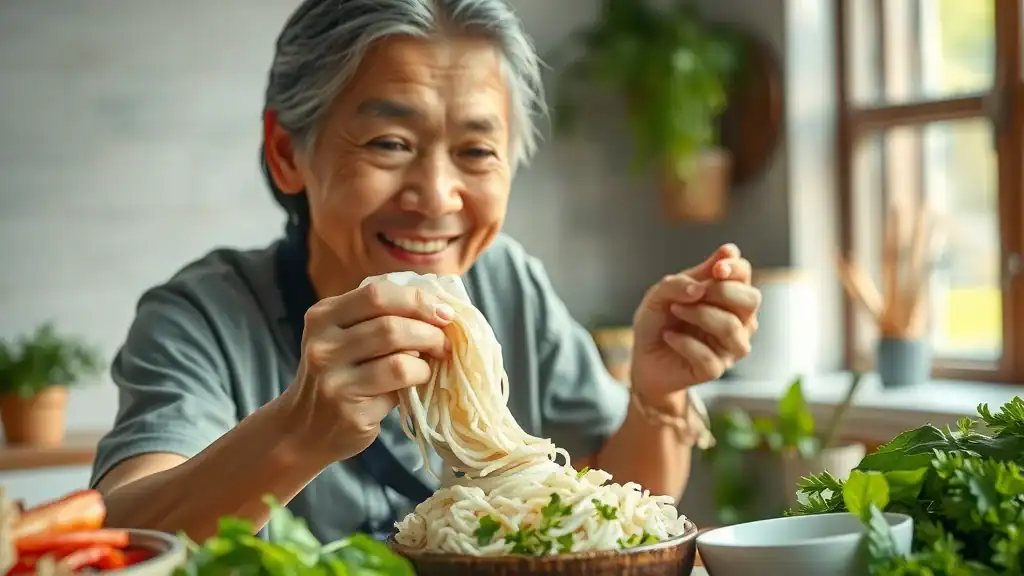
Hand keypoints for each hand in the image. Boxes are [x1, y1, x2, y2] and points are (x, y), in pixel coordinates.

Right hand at [279, 282, 453, 462]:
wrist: (303, 429)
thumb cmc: (339, 376)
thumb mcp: (344, 338)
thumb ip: (380, 319)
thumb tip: (439, 310)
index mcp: (323, 316)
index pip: (376, 293)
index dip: (417, 299)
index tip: (443, 311)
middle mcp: (323, 345)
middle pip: (390, 325)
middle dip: (429, 330)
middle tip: (446, 339)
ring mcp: (334, 380)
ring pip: (398, 357)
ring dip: (428, 355)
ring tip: (437, 358)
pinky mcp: (349, 410)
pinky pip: (398, 388)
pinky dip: (419, 378)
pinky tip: (419, 380)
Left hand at [631, 244, 760, 406]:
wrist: (642, 355)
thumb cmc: (658, 320)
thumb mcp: (659, 295)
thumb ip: (678, 283)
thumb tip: (700, 287)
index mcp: (727, 294)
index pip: (744, 274)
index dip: (735, 267)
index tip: (717, 268)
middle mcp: (737, 320)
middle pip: (751, 299)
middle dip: (722, 291)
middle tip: (691, 293)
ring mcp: (729, 346)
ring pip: (731, 327)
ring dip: (700, 314)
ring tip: (674, 310)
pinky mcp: (715, 369)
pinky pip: (708, 356)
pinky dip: (684, 342)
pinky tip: (669, 337)